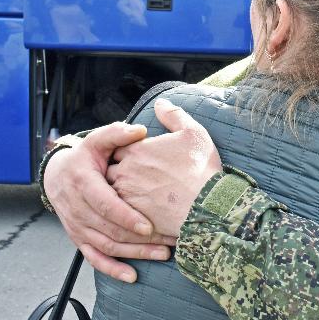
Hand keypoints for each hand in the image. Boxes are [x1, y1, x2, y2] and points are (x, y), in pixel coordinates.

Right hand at [44, 123, 176, 282]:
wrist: (58, 174)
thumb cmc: (87, 155)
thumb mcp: (98, 139)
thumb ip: (117, 134)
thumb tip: (140, 130)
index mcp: (83, 182)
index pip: (105, 204)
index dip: (126, 216)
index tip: (148, 225)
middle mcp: (78, 208)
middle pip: (110, 229)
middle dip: (140, 239)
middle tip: (170, 240)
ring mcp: (78, 226)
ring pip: (106, 246)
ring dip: (134, 254)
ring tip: (163, 254)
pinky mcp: (79, 238)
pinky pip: (94, 258)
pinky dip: (112, 269)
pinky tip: (133, 276)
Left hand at [107, 99, 222, 236]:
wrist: (206, 204)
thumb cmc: (200, 167)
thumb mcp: (192, 133)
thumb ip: (173, 115)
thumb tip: (159, 102)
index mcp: (136, 150)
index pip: (118, 148)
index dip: (129, 153)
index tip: (140, 158)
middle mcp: (126, 172)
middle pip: (112, 171)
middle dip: (120, 173)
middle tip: (136, 178)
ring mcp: (126, 196)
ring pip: (113, 193)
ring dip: (121, 193)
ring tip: (137, 196)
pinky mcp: (131, 217)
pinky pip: (120, 213)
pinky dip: (126, 212)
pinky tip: (139, 212)